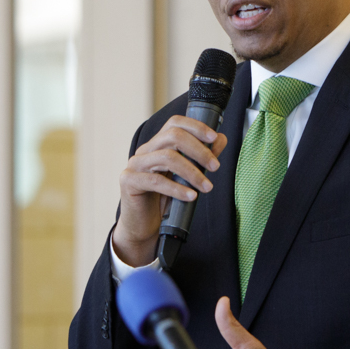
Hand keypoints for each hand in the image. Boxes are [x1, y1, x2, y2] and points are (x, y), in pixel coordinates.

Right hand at [112, 116, 227, 266]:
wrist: (142, 225)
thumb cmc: (164, 199)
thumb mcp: (186, 177)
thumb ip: (201, 158)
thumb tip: (220, 138)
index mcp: (158, 145)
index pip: (175, 123)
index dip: (195, 126)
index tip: (214, 138)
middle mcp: (145, 150)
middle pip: (173, 136)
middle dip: (199, 150)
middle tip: (215, 166)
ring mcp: (135, 164)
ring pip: (167, 157)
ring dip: (192, 172)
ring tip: (207, 187)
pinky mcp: (129, 181)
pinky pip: (155, 181)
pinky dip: (177, 189)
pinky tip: (191, 196)